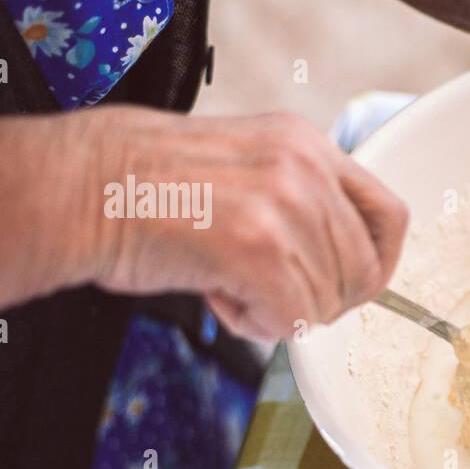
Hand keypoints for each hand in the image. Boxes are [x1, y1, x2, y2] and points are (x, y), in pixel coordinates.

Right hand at [85, 107, 407, 339]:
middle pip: (363, 271)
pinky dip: (258, 324)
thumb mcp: (245, 164)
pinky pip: (294, 321)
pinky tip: (219, 295)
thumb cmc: (146, 186)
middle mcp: (305, 169)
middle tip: (269, 293)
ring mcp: (285, 207)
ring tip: (228, 283)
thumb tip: (342, 260)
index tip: (355, 287)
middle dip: (322, 300)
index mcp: (307, 144)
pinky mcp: (260, 250)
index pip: (390, 215)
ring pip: (327, 303)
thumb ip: (300, 199)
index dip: (380, 264)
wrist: (79, 189)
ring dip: (280, 312)